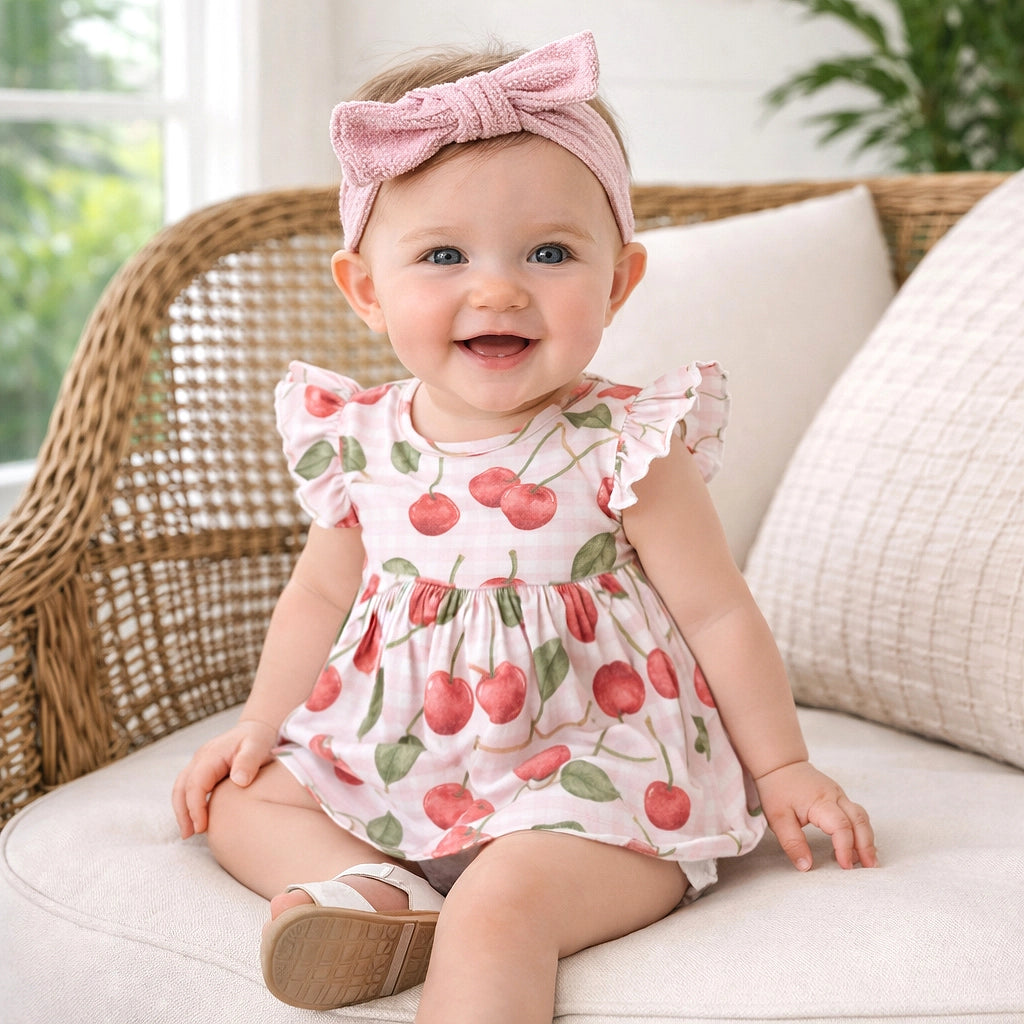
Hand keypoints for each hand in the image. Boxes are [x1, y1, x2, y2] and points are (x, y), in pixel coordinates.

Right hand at [171, 719, 278, 838]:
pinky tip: (196, 819)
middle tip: (189, 834)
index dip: (196, 806)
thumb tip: (238, 781)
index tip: (201, 826)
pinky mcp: (204, 770)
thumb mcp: (258, 746)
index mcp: (211, 754)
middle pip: (182, 787)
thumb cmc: (258, 738)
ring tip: (188, 833)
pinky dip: (189, 804)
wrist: (257, 728)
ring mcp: (200, 764)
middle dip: (183, 812)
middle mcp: (201, 759)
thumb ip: (248, 761)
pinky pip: (190, 788)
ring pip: (181, 788)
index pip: (196, 784)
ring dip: (182, 810)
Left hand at [754, 760, 877, 870]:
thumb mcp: (778, 818)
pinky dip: (861, 830)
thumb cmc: (777, 789)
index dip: (845, 848)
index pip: (841, 827)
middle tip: (869, 868)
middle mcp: (835, 796)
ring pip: (861, 817)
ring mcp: (840, 795)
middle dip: (866, 846)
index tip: (845, 866)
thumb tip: (806, 866)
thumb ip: (792, 842)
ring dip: (867, 839)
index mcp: (820, 802)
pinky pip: (857, 814)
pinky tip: (859, 845)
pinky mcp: (839, 797)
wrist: (780, 764)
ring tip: (868, 861)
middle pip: (859, 821)